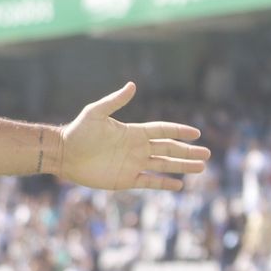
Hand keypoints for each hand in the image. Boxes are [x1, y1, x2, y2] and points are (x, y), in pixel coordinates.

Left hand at [57, 82, 209, 191]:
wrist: (63, 154)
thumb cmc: (77, 132)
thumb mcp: (95, 113)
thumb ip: (115, 101)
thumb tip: (132, 85)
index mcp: (132, 132)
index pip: (162, 130)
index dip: (179, 131)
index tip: (196, 133)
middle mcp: (136, 148)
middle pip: (168, 149)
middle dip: (187, 151)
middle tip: (207, 153)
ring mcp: (133, 164)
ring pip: (163, 165)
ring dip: (182, 166)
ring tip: (201, 167)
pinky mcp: (126, 179)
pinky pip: (150, 182)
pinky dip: (164, 184)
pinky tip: (179, 185)